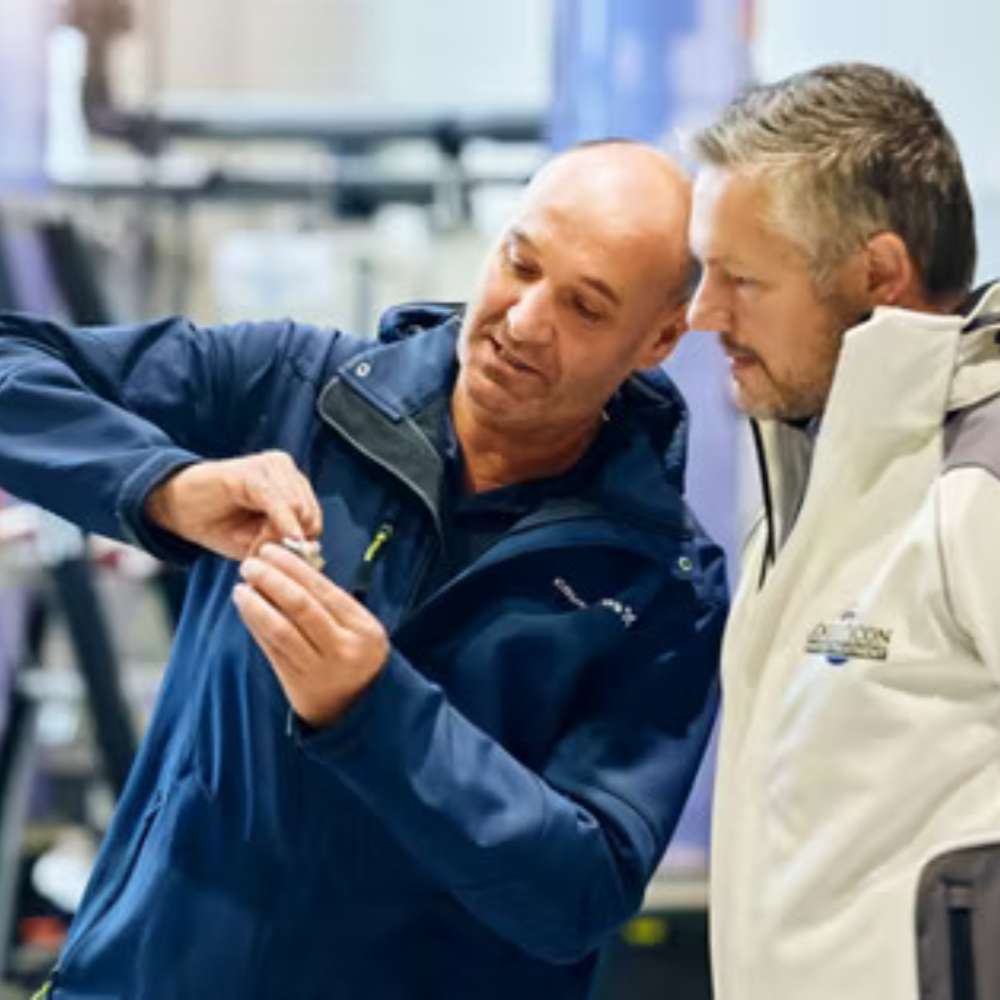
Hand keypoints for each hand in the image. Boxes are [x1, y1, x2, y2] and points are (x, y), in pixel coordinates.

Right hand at [144, 451, 321, 560]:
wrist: (175, 507)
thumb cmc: (220, 524)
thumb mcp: (258, 541)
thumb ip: (286, 544)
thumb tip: (313, 549)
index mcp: (293, 484)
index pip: (314, 519)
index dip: (299, 545)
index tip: (276, 562)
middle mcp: (286, 469)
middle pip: (308, 514)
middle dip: (287, 542)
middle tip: (259, 555)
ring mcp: (270, 465)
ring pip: (296, 509)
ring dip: (275, 536)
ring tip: (250, 547)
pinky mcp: (252, 470)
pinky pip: (277, 501)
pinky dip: (274, 525)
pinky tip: (261, 541)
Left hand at [232, 543, 389, 726]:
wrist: (360, 708)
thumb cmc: (357, 656)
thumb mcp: (361, 628)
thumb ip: (332, 603)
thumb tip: (290, 568)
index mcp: (363, 628)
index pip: (323, 590)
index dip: (293, 567)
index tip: (271, 552)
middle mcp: (343, 648)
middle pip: (301, 606)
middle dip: (271, 580)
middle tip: (250, 565)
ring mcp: (319, 668)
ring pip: (281, 630)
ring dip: (256, 604)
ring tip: (240, 588)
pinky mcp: (297, 683)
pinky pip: (272, 649)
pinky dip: (256, 625)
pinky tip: (246, 609)